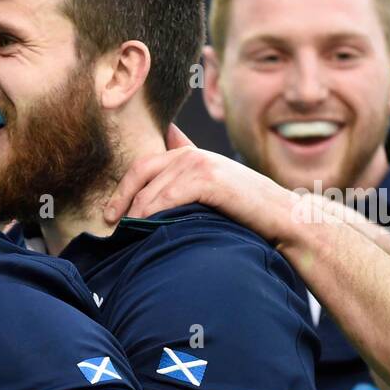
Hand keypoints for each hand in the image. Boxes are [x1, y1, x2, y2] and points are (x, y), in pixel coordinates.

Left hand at [110, 125, 297, 244]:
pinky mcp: (208, 179)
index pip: (142, 167)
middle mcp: (191, 154)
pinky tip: (142, 230)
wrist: (281, 217)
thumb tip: (163, 156)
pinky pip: (166, 198)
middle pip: (140, 173)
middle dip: (120, 199)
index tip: (108, 213)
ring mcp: (199, 164)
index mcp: (188, 154)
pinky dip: (150, 215)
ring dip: (133, 214)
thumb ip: (187, 172)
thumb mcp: (212, 187)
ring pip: (151, 190)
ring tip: (123, 234)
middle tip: (108, 223)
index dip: (121, 189)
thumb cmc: (245, 209)